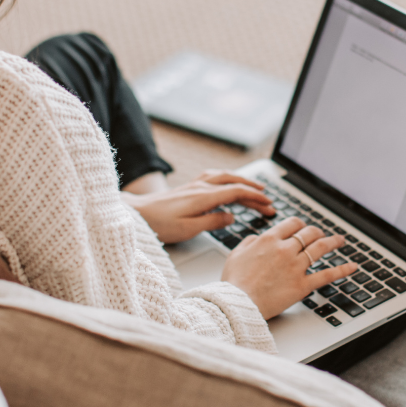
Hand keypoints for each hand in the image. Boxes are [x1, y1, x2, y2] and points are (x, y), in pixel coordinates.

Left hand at [121, 169, 275, 243]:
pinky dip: (227, 178)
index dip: (255, 198)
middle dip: (253, 190)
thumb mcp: (187, 229)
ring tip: (255, 188)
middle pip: (233, 183)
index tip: (269, 205)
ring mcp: (194, 185)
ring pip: (224, 177)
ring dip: (242, 181)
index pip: (236, 192)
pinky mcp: (188, 187)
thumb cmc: (159, 224)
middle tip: (269, 201)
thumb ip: (212, 222)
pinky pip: (213, 177)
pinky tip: (229, 182)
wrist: (136, 213)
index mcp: (203, 197)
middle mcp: (200, 187)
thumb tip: (231, 217)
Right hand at [221, 217, 357, 319]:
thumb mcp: (235, 254)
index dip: (300, 224)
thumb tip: (257, 238)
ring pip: (320, 248)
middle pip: (308, 233)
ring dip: (333, 242)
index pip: (291, 223)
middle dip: (316, 231)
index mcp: (268, 240)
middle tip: (321, 234)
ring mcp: (296, 267)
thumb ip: (249, 242)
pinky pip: (327, 275)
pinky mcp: (302, 285)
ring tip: (340, 241)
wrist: (238, 302)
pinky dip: (342, 270)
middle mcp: (285, 249)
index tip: (302, 227)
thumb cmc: (234, 282)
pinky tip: (352, 267)